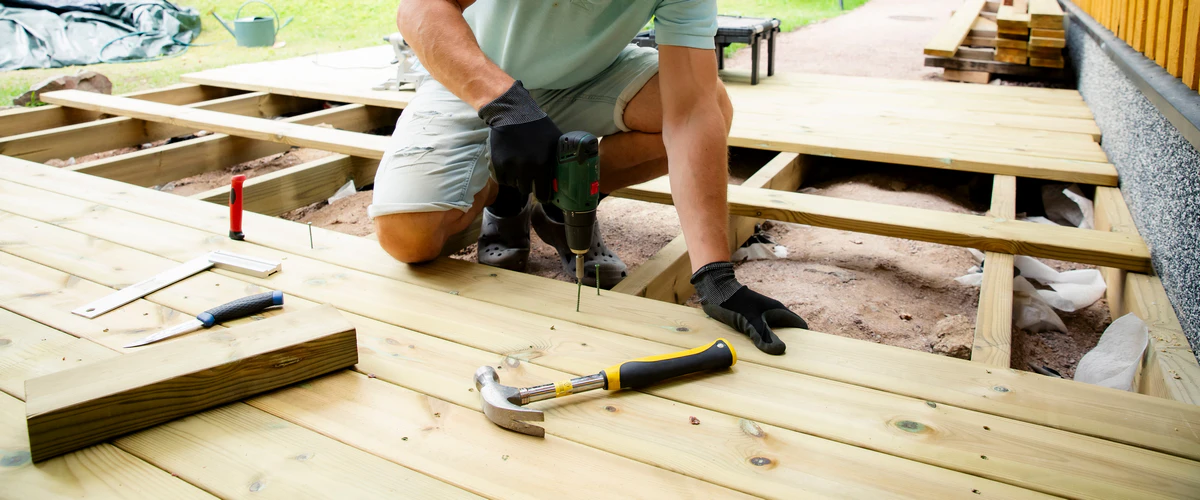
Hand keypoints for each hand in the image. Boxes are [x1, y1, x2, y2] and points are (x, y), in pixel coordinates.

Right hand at [478, 81, 561, 201]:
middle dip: (529, 184)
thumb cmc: (538, 126)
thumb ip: (561, 158)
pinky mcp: (496, 163)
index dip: (544, 195)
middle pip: (526, 190)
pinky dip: (505, 177)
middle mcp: (525, 168)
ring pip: (513, 185)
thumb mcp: (555, 140)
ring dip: (516, 180)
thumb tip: (572, 172)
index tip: (543, 193)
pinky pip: (501, 180)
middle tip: (530, 176)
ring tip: (519, 168)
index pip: (543, 194)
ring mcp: (509, 166)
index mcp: (542, 164)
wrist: (512, 113)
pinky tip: (510, 167)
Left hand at [691, 262, 807, 354]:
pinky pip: (761, 335)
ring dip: (774, 344)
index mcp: (778, 310)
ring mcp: (761, 318)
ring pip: (774, 333)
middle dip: (790, 344)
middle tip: (789, 361)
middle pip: (788, 331)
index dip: (805, 338)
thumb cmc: (736, 304)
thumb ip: (765, 337)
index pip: (799, 325)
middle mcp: (772, 314)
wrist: (716, 293)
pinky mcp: (750, 321)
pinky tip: (758, 353)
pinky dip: (762, 343)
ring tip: (774, 360)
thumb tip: (781, 351)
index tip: (805, 354)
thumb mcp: (752, 323)